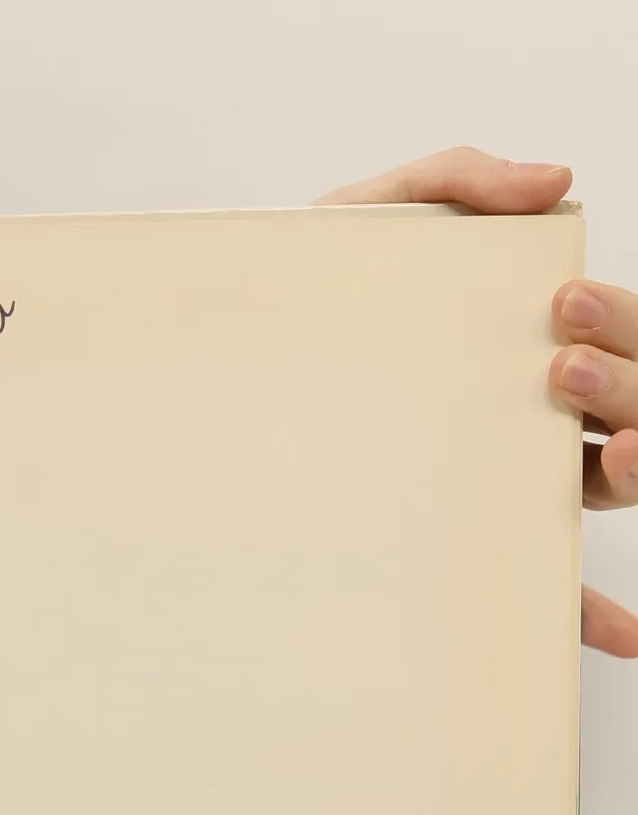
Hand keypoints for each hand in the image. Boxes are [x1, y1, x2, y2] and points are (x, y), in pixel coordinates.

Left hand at [317, 146, 637, 656]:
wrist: (217, 371)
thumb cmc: (309, 295)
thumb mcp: (375, 219)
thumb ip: (459, 182)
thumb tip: (555, 182)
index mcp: (527, 338)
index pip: (619, 335)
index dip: (620, 325)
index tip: (565, 309)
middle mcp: (532, 413)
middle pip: (634, 405)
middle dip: (629, 386)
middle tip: (561, 374)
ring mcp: (505, 478)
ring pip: (607, 485)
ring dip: (634, 470)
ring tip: (616, 457)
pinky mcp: (465, 540)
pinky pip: (544, 587)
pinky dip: (592, 612)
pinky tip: (620, 632)